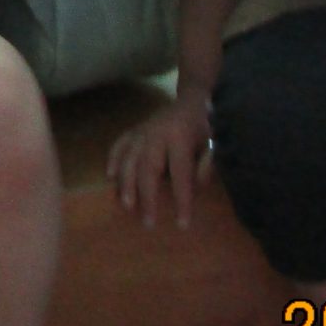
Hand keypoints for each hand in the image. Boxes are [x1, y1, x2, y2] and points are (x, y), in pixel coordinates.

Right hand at [107, 89, 213, 227]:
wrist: (192, 100)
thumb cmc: (206, 126)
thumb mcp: (215, 142)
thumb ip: (207, 163)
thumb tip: (197, 185)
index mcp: (180, 137)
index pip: (180, 173)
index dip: (182, 199)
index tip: (182, 224)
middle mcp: (156, 133)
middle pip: (148, 168)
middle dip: (147, 196)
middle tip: (148, 222)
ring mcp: (141, 131)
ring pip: (129, 159)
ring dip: (126, 183)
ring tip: (126, 206)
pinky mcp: (133, 131)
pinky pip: (119, 145)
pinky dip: (112, 160)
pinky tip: (110, 178)